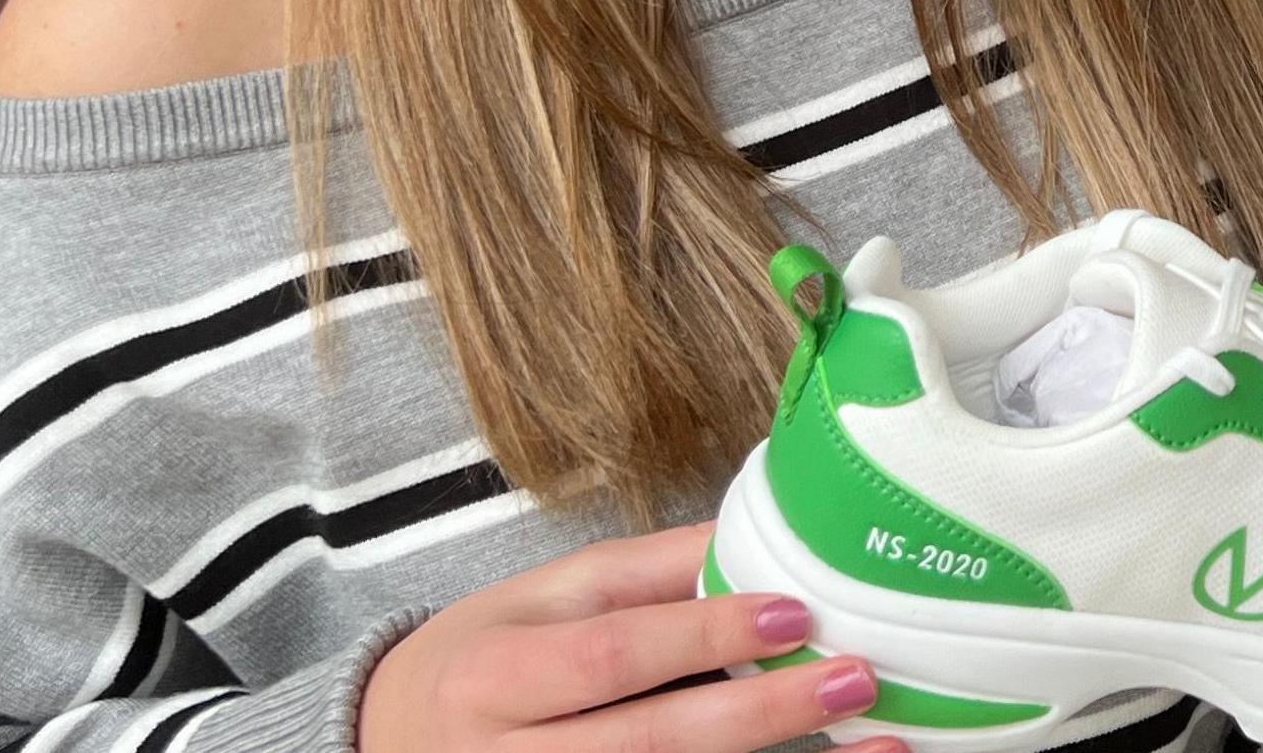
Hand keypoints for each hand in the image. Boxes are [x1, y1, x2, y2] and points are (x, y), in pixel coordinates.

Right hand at [358, 523, 907, 752]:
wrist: (391, 746)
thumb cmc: (485, 661)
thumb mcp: (544, 599)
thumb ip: (649, 574)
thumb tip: (760, 531)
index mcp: (496, 676)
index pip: (610, 657)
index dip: (702, 635)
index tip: (794, 610)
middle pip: (649, 743)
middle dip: (760, 712)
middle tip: (854, 678)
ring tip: (871, 740)